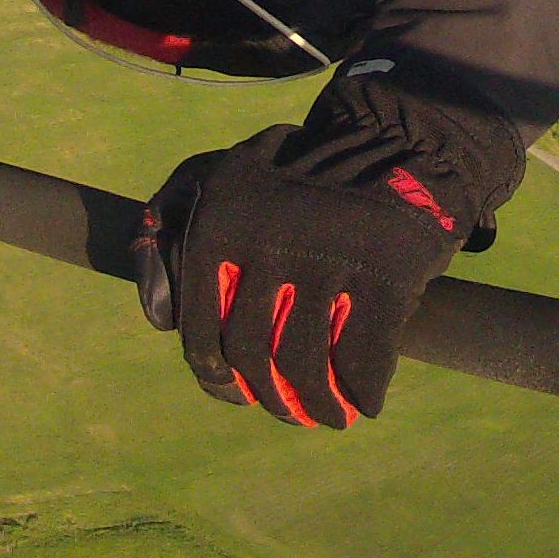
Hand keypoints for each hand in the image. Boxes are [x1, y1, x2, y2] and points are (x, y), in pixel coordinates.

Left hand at [134, 127, 467, 425]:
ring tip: (327, 413)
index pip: (201, 330)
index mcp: (218, 223)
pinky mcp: (384, 276)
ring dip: (316, 405)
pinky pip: (362, 361)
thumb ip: (166, 234)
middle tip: (288, 408)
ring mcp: (327, 258)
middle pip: (252, 355)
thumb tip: (159, 319)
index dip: (216, 376)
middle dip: (269, 396)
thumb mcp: (219, 178)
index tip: (238, 391)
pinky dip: (362, 392)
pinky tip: (364, 400)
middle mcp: (266, 240)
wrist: (399, 143)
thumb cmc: (300, 177)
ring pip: (304, 367)